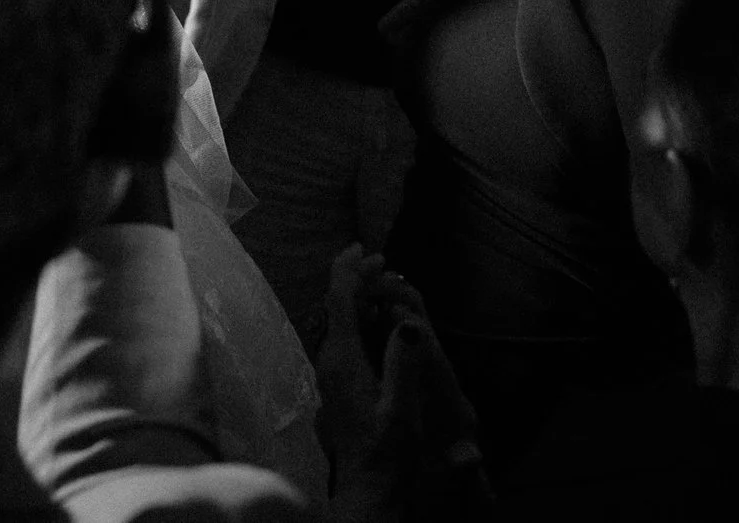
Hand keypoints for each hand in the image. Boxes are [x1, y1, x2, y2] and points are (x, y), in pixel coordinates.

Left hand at [317, 246, 487, 520]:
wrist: (369, 488)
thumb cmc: (389, 453)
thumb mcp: (403, 410)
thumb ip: (404, 366)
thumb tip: (408, 323)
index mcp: (344, 360)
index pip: (339, 301)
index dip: (351, 271)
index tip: (368, 250)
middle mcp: (330, 360)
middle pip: (335, 304)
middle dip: (354, 277)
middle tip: (380, 260)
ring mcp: (332, 372)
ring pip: (337, 320)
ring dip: (356, 295)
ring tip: (380, 280)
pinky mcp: (338, 383)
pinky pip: (344, 336)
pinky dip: (358, 316)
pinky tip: (376, 318)